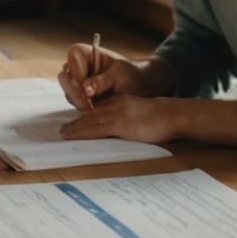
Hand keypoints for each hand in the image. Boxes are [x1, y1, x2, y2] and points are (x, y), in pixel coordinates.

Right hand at [56, 44, 167, 109]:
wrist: (133, 86)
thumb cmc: (128, 75)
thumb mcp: (120, 75)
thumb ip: (103, 81)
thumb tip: (86, 89)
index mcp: (84, 52)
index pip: (73, 60)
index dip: (78, 76)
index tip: (89, 92)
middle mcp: (75, 65)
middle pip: (64, 78)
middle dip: (75, 94)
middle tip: (88, 106)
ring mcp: (74, 80)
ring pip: (67, 92)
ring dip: (79, 103)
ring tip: (95, 109)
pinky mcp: (76, 94)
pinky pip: (73, 102)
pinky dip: (82, 107)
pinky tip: (94, 110)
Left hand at [57, 94, 185, 144]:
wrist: (172, 115)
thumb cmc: (160, 118)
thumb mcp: (139, 114)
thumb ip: (127, 119)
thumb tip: (117, 131)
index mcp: (120, 101)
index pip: (98, 109)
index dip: (84, 117)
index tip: (74, 123)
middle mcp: (116, 104)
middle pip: (91, 114)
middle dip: (76, 122)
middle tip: (64, 130)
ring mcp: (118, 113)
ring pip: (90, 120)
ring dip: (76, 128)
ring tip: (64, 134)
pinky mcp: (121, 123)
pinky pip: (98, 129)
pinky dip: (84, 133)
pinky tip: (76, 136)